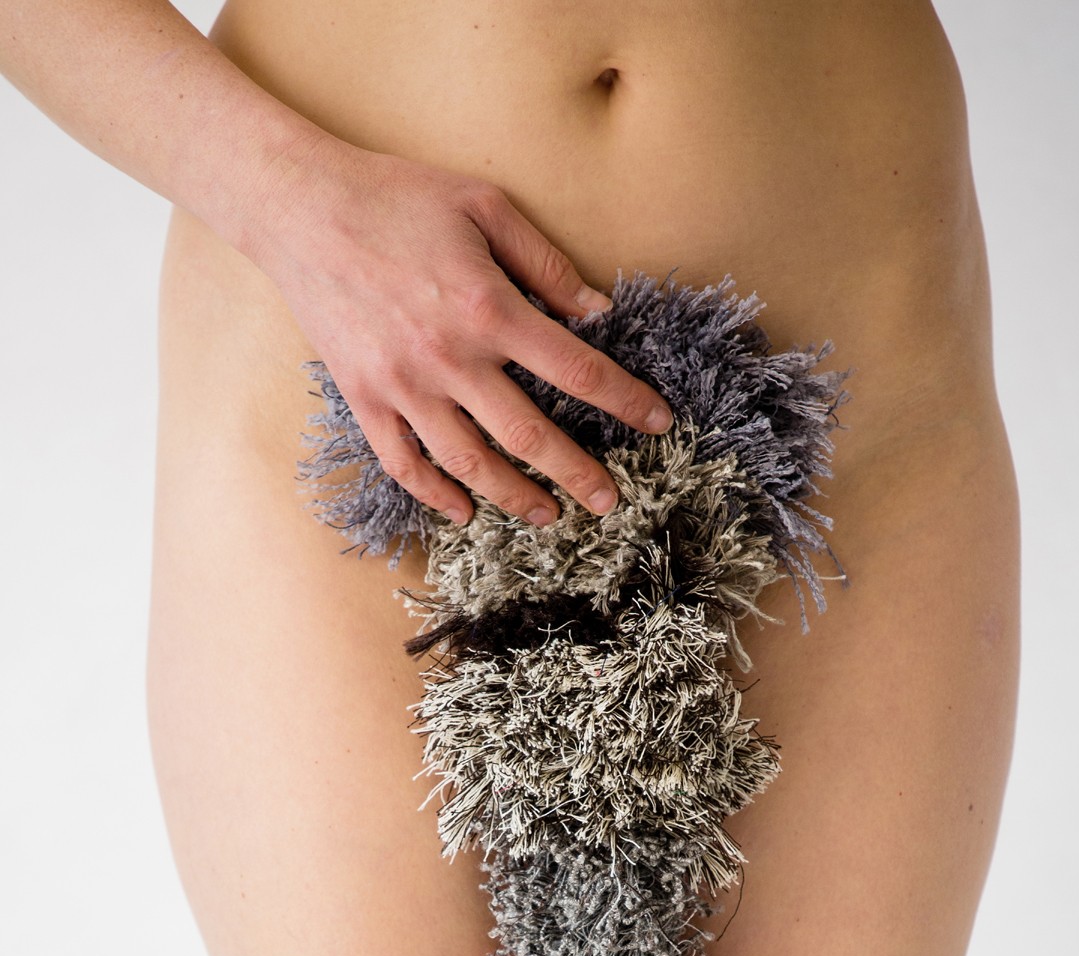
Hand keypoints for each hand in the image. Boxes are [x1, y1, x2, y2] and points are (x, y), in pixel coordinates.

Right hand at [255, 135, 673, 525]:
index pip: (578, 371)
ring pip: (471, 464)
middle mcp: (450, 360)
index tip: (659, 421)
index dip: (626, 401)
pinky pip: (405, 464)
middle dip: (579, 475)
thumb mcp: (484, 207)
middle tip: (610, 500)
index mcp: (489, 310)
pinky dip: (437, 494)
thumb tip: (597, 313)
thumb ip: (546, 264)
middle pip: (531, 436)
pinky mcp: (365, 400)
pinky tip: (465, 511)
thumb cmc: (398, 198)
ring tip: (547, 515)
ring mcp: (403, 388)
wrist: (300, 209)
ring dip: (515, 497)